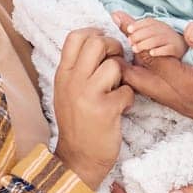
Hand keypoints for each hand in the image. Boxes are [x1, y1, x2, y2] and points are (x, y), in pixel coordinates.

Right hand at [52, 29, 132, 187]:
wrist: (77, 159)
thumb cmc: (77, 122)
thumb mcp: (67, 92)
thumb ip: (78, 69)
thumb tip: (98, 42)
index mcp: (63, 74)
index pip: (76, 36)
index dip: (95, 34)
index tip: (105, 46)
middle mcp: (72, 81)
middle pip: (97, 42)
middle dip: (114, 48)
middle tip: (117, 62)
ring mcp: (88, 95)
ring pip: (115, 65)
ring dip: (123, 76)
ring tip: (118, 90)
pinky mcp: (106, 110)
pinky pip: (127, 90)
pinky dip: (129, 98)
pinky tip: (121, 108)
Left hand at [110, 10, 186, 59]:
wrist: (179, 53)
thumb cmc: (157, 43)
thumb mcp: (144, 34)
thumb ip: (130, 26)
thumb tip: (114, 14)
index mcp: (158, 25)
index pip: (148, 22)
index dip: (138, 25)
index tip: (129, 30)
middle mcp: (166, 30)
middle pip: (152, 30)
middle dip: (139, 35)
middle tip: (129, 42)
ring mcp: (172, 39)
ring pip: (159, 39)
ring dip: (146, 43)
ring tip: (135, 49)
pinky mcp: (177, 49)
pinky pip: (169, 49)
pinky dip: (159, 50)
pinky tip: (151, 53)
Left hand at [121, 22, 192, 145]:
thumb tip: (190, 28)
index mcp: (190, 87)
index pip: (152, 60)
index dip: (136, 37)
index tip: (121, 17)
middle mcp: (180, 99)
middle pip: (139, 77)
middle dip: (123, 53)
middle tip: (112, 29)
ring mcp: (181, 105)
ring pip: (144, 86)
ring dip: (131, 64)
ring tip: (120, 40)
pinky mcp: (185, 105)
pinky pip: (155, 90)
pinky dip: (143, 73)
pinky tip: (141, 59)